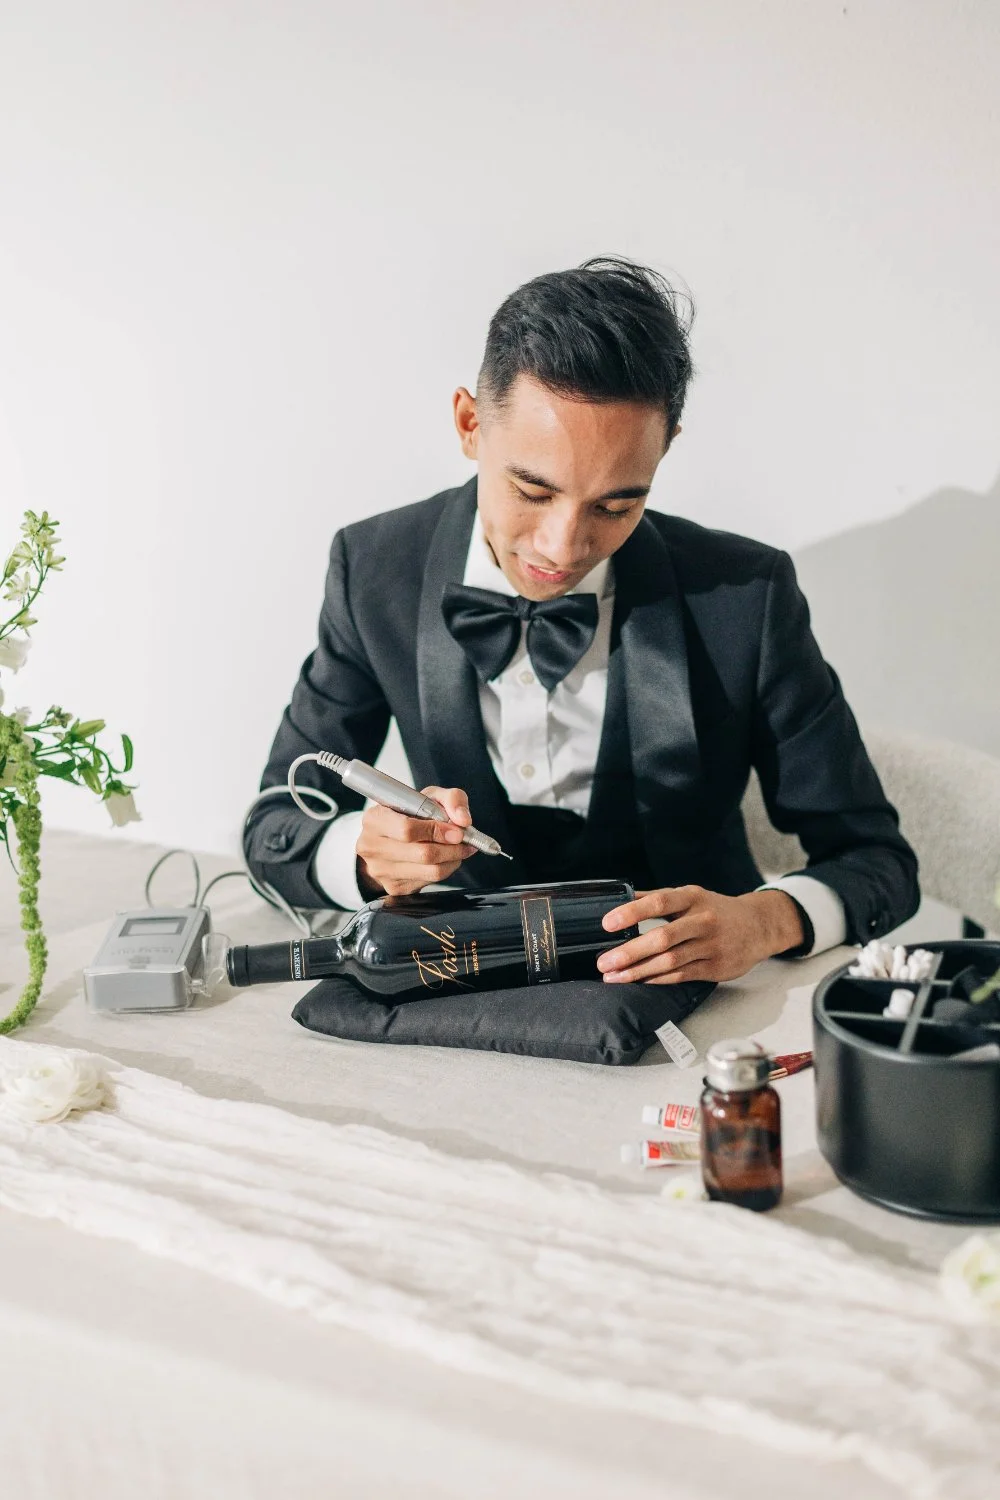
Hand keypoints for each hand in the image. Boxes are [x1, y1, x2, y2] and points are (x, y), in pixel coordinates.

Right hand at [356, 786, 478, 896]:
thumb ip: (451, 799)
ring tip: (459, 849)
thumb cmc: (409, 814)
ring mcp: (381, 870)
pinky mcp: (393, 887)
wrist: (389, 838)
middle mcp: (372, 846)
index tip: (457, 831)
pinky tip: (445, 859)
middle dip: (452, 848)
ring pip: (431, 871)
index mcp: (375, 819)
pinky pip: (429, 881)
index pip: (408, 830)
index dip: (437, 831)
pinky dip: (445, 869)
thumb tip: (463, 820)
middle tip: (465, 841)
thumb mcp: (429, 796)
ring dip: (453, 860)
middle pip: (423, 854)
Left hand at [597, 886, 805, 984]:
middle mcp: (703, 920)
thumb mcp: (690, 896)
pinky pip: (681, 975)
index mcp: (692, 898)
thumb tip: (620, 898)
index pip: (658, 903)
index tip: (607, 923)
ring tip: (614, 977)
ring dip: (638, 971)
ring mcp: (711, 946)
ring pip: (670, 961)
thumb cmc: (716, 910)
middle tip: (603, 962)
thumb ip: (656, 898)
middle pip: (662, 938)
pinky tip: (640, 981)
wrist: (759, 926)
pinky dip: (657, 979)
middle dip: (629, 952)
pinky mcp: (716, 967)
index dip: (631, 913)